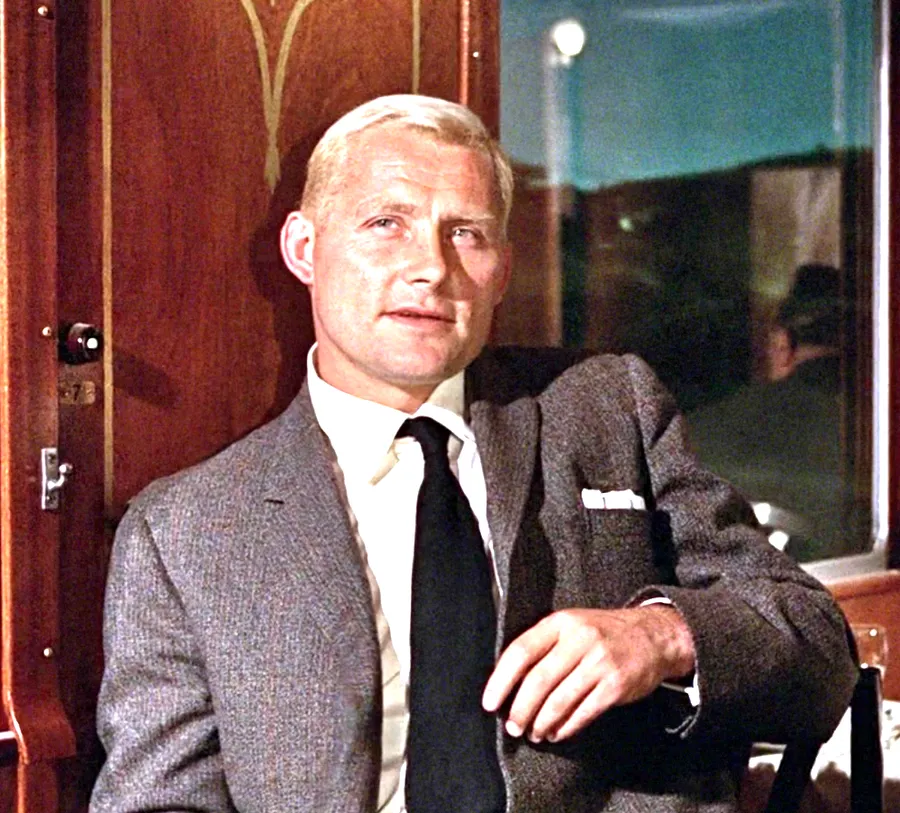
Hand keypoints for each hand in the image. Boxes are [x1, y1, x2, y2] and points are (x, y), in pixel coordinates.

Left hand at [481, 605, 694, 743]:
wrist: (653, 636)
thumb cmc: (603, 633)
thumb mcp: (572, 625)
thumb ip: (544, 646)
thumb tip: (509, 683)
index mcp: (561, 623)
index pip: (521, 651)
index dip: (501, 680)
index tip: (490, 702)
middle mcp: (579, 640)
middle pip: (538, 680)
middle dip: (521, 709)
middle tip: (512, 726)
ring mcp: (599, 662)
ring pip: (560, 700)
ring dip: (541, 722)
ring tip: (534, 733)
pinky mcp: (616, 685)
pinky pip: (583, 712)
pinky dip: (566, 727)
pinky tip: (557, 732)